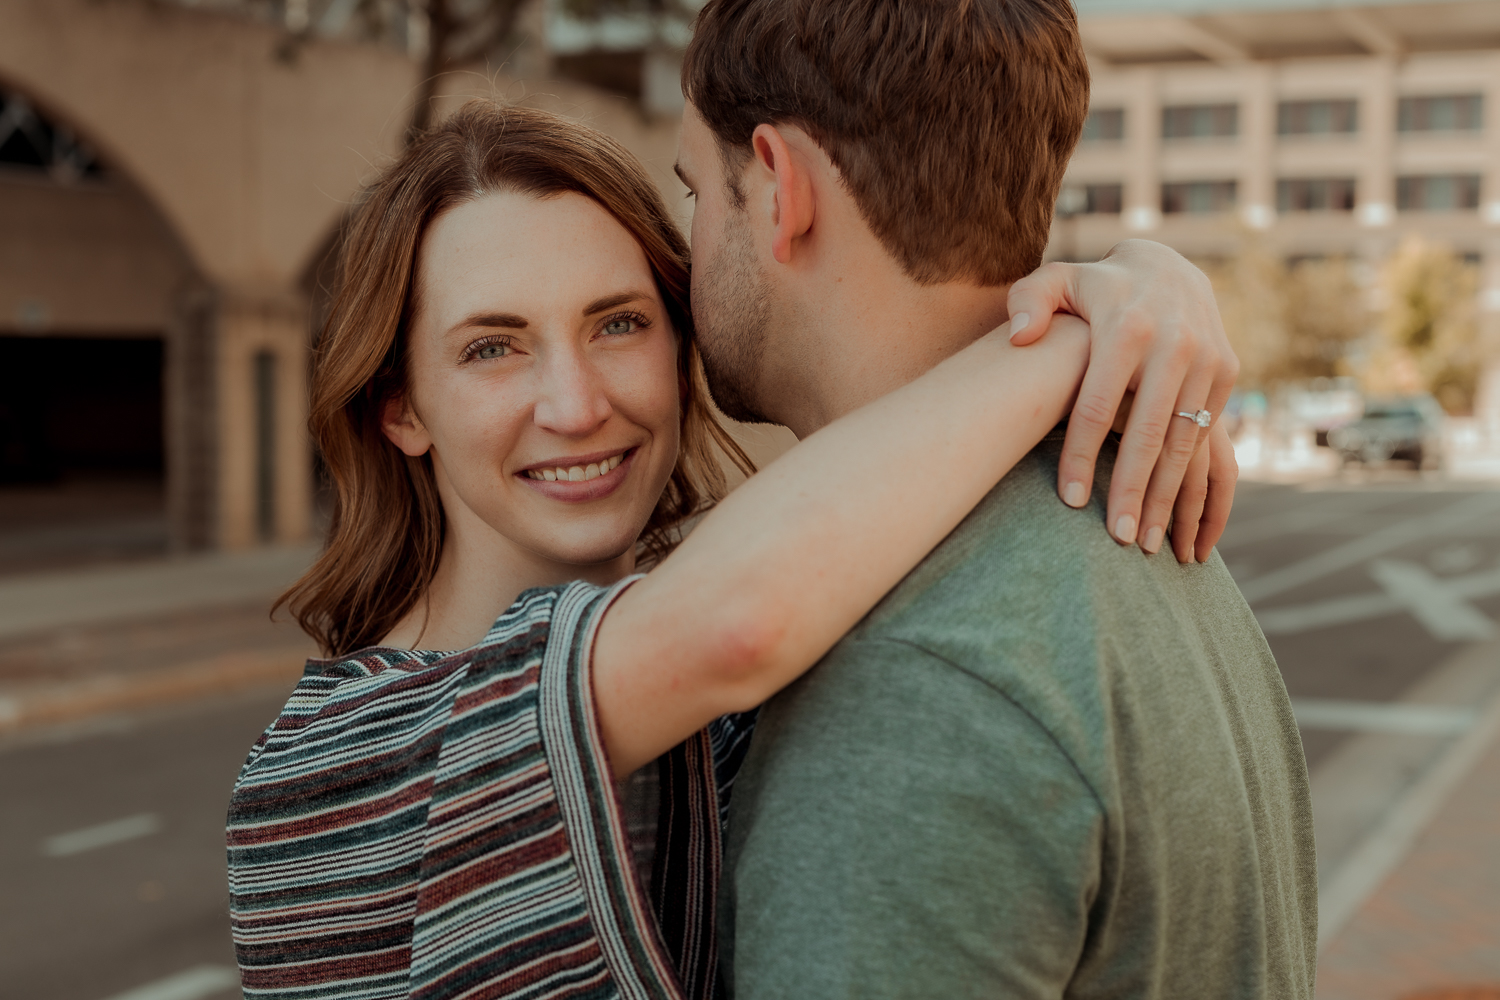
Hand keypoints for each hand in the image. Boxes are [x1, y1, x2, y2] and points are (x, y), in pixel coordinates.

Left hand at [1006, 239, 1238, 559]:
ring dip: (1169, 498)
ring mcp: (1206, 359)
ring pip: (1185, 443)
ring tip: (1148, 544)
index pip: (1098, 404)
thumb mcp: (1056, 281)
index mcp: (1125, 327)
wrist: (1167, 265)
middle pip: (1148, 434)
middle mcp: (1173, 343)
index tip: (1070, 501)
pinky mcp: (1227, 372)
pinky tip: (1179, 517)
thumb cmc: (1094, 288)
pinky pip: (1210, 438)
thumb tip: (1019, 336)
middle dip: (1134, 492)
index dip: (1082, 455)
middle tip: (1118, 540)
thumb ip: (1027, 301)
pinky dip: (1195, 480)